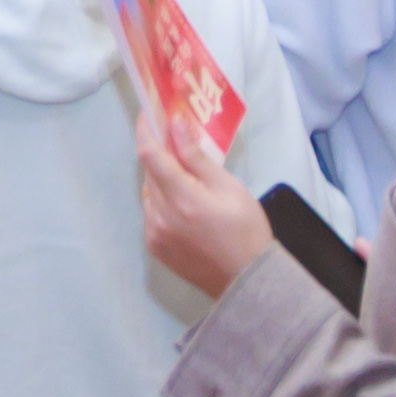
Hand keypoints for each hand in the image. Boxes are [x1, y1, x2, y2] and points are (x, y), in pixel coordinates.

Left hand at [132, 93, 275, 300]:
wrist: (248, 280)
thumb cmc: (246, 230)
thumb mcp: (229, 188)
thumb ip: (196, 157)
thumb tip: (176, 124)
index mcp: (181, 198)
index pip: (150, 154)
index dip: (147, 131)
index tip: (149, 115)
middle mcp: (160, 216)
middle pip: (150, 173)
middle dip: (160, 156)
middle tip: (177, 146)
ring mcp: (154, 233)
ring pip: (149, 193)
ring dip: (161, 181)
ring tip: (187, 182)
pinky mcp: (154, 247)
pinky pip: (151, 214)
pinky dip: (161, 203)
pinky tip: (184, 209)